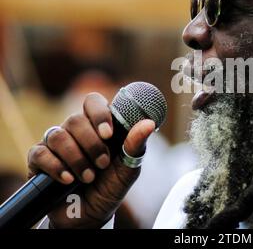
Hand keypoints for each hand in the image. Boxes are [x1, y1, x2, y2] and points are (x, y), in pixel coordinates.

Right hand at [27, 93, 154, 228]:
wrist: (90, 216)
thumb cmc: (110, 187)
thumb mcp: (128, 168)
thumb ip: (135, 146)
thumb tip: (149, 123)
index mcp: (97, 127)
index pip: (93, 102)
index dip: (99, 113)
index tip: (108, 134)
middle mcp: (75, 131)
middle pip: (75, 120)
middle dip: (91, 145)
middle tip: (103, 164)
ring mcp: (56, 145)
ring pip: (57, 136)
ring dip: (76, 158)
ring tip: (89, 177)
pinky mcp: (39, 160)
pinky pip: (39, 153)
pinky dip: (56, 167)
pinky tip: (68, 180)